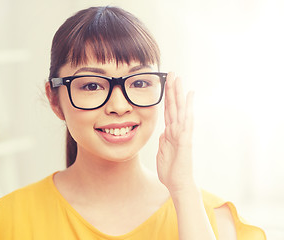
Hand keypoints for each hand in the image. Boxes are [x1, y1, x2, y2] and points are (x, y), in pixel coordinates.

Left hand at [156, 72, 194, 194]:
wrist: (177, 184)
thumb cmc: (170, 170)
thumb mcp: (162, 151)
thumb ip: (163, 140)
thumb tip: (163, 131)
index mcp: (170, 132)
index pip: (168, 110)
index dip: (167, 97)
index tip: (165, 83)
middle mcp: (177, 130)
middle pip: (174, 106)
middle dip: (172, 89)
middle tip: (172, 73)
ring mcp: (182, 133)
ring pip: (180, 109)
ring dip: (179, 94)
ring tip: (179, 79)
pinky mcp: (185, 140)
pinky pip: (186, 121)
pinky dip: (188, 108)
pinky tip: (189, 97)